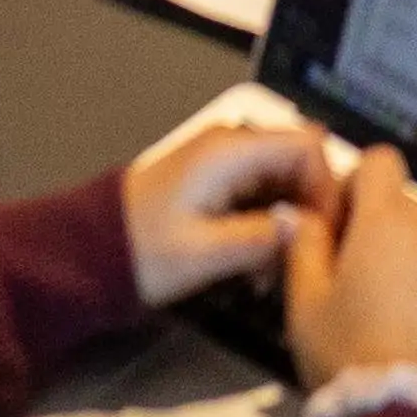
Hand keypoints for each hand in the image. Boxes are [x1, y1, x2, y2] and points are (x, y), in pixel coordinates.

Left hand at [125, 115, 333, 303]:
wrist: (90, 251)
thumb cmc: (145, 250)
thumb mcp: (204, 253)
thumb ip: (260, 238)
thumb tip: (309, 229)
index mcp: (231, 150)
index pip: (308, 146)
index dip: (326, 187)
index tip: (326, 235)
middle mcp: (233, 143)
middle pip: (299, 162)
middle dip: (309, 210)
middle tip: (304, 261)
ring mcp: (224, 159)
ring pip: (282, 180)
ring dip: (288, 223)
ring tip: (275, 273)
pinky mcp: (216, 179)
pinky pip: (261, 192)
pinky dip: (268, 224)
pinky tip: (257, 266)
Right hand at [284, 149, 416, 395]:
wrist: (408, 416)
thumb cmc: (350, 355)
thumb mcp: (306, 302)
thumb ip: (303, 245)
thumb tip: (301, 215)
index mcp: (387, 222)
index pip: (379, 161)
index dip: (354, 184)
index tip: (338, 222)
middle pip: (403, 206)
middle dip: (375, 230)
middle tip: (348, 277)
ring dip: (405, 262)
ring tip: (378, 313)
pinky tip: (407, 334)